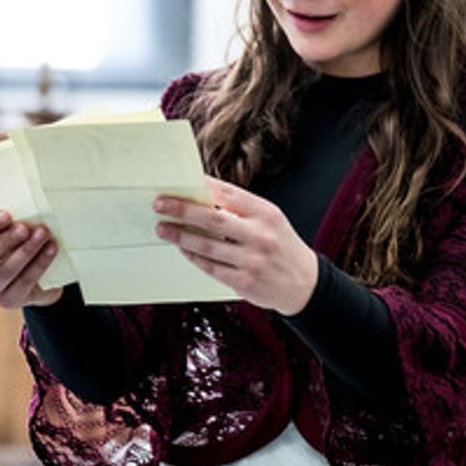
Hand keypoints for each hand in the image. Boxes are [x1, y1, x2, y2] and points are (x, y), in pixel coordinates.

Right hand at [0, 211, 62, 308]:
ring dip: (26, 250)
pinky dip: (40, 263)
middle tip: (24, 227)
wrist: (35, 279)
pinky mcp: (9, 300)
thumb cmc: (14, 247)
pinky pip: (25, 281)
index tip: (6, 214)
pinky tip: (51, 248)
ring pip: (5, 271)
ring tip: (43, 233)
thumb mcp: (5, 234)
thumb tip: (24, 211)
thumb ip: (5, 225)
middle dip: (2, 242)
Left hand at [154, 175, 317, 314]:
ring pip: (207, 245)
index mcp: (267, 214)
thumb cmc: (283, 247)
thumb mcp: (271, 221)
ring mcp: (252, 260)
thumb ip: (242, 209)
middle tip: (160, 204)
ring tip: (163, 228)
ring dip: (180, 236)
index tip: (179, 182)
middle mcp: (260, 235)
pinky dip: (194, 256)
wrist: (305, 284)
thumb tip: (203, 197)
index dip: (201, 186)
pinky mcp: (245, 282)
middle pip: (213, 219)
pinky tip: (183, 249)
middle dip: (182, 210)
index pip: (229, 193)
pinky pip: (211, 267)